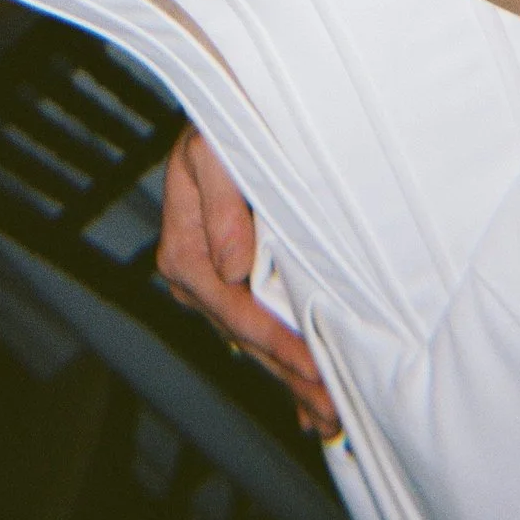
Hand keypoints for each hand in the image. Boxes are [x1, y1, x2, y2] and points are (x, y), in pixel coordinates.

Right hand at [157, 128, 341, 439]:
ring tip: (330, 417)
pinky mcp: (235, 283)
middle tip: (334, 411)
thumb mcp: (212, 148)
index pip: (235, 310)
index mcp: (185, 250)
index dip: (274, 341)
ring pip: (255, 344)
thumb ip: (220, 202)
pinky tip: (306, 404)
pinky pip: (259, 334)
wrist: (229, 103)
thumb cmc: (224, 119)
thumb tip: (232, 263)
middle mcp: (197, 276)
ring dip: (292, 380)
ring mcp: (215, 284)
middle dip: (290, 375)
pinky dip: (285, 367)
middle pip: (247, 339)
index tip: (312, 364)